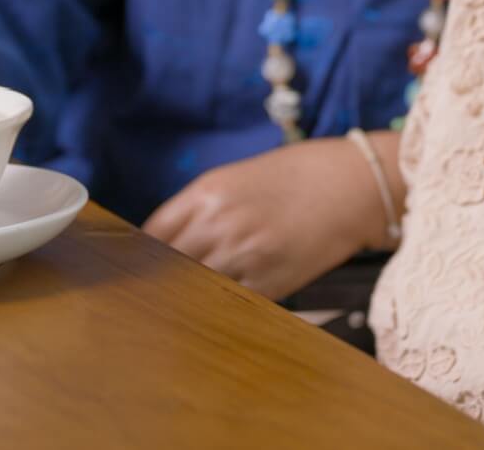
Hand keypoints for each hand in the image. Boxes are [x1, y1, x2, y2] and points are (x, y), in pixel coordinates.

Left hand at [142, 139, 389, 300]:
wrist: (348, 184)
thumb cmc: (293, 176)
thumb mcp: (235, 180)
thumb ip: (198, 209)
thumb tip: (164, 242)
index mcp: (206, 194)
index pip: (152, 235)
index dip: (141, 255)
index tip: (135, 268)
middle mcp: (221, 225)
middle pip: (168, 266)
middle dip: (159, 280)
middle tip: (149, 295)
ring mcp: (245, 256)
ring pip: (196, 288)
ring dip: (188, 296)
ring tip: (180, 306)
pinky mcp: (270, 282)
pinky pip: (232, 302)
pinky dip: (222, 304)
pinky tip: (219, 305)